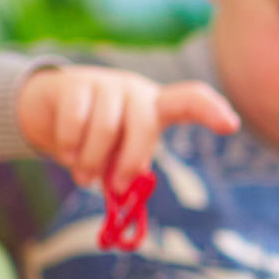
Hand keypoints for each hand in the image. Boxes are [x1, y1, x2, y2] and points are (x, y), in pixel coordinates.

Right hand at [17, 66, 240, 186]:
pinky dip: (69, 146)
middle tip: (115, 189)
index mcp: (155, 107)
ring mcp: (105, 83)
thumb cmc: (95, 138)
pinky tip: (66, 155)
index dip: (212, 110)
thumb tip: (123, 195)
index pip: (191, 100)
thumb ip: (126, 169)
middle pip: (144, 126)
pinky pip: (75, 121)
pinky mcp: (73, 83)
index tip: (231, 126)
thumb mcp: (117, 153)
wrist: (47, 108)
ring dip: (91, 161)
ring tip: (83, 177)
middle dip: (129, 162)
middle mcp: (135, 91)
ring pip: (104, 128)